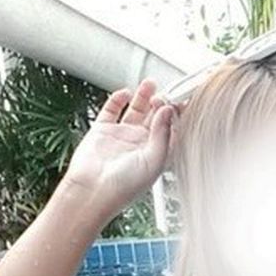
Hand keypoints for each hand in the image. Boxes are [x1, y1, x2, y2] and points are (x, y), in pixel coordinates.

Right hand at [62, 81, 179, 216]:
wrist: (92, 191)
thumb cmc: (124, 187)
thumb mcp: (154, 160)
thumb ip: (163, 134)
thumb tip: (168, 111)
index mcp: (157, 153)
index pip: (172, 129)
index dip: (178, 114)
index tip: (183, 100)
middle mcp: (141, 144)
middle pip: (156, 116)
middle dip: (162, 102)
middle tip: (166, 91)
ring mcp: (122, 136)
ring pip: (136, 109)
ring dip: (144, 96)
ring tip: (150, 84)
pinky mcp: (103, 130)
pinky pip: (112, 109)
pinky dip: (118, 99)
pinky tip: (125, 93)